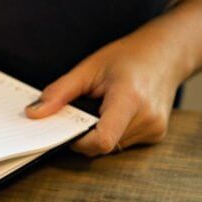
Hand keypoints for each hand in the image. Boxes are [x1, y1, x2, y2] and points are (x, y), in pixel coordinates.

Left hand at [25, 32, 186, 155]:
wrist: (168, 53)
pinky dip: (113, 132)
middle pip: (103, 146)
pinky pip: (124, 144)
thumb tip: (34, 113)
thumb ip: (60, 93)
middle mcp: (147, 117)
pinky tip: (118, 112)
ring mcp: (155, 129)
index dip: (79, 141)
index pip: (102, 140)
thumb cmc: (129, 56)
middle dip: (86, 134)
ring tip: (105, 106)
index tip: (68, 128)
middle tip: (86, 109)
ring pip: (112, 147)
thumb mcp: (89, 68)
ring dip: (100, 133)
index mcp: (130, 98)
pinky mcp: (157, 135)